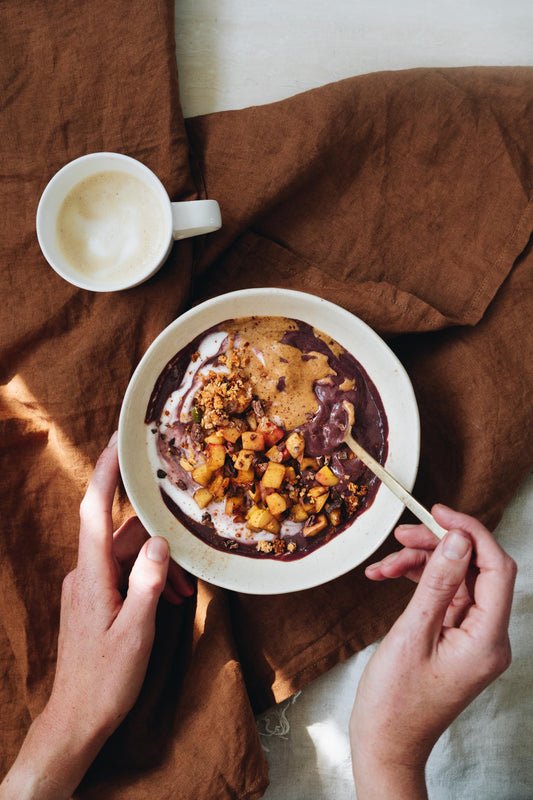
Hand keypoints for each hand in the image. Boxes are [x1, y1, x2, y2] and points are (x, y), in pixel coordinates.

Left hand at [0, 433, 193, 799]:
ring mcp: (88, 587)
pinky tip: (173, 595)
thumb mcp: (136, 633)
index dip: (105, 472)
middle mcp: (85, 574)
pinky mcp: (95, 599)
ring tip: (188, 585)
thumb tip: (160, 542)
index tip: (118, 441)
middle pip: (121, 532)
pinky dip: (150, 577)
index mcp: (91, 577)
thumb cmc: (105, 681)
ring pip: (127, 555)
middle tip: (187, 521)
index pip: (94, 510)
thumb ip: (148, 583)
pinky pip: (125, 573)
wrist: (76, 719)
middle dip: (157, 530)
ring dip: (159, 561)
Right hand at [350, 504, 516, 798]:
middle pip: (475, 570)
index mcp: (488, 640)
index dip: (472, 533)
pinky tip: (387, 579)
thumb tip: (457, 540)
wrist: (386, 744)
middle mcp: (489, 638)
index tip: (440, 513)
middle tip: (402, 536)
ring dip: (420, 565)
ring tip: (384, 565)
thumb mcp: (411, 634)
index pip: (498, 569)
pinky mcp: (456, 640)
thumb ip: (436, 582)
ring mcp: (473, 639)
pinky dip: (416, 584)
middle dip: (438, 547)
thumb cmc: (395, 702)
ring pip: (455, 580)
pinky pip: (443, 598)